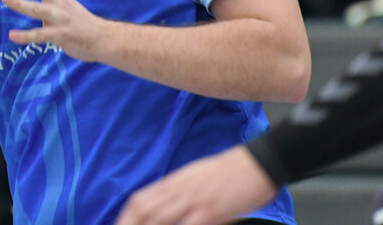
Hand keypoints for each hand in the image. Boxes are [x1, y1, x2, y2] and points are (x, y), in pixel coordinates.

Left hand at [1, 0, 106, 61]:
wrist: (103, 38)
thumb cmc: (81, 22)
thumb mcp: (65, 5)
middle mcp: (58, 2)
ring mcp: (60, 18)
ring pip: (37, 9)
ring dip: (20, 2)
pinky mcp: (61, 34)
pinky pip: (41, 35)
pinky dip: (26, 36)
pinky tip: (12, 35)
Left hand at [117, 146, 278, 224]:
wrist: (257, 163)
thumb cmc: (228, 171)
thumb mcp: (195, 176)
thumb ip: (177, 191)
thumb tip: (162, 207)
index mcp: (175, 181)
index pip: (140, 200)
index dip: (126, 218)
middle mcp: (180, 190)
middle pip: (144, 211)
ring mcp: (195, 201)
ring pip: (160, 219)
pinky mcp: (212, 211)